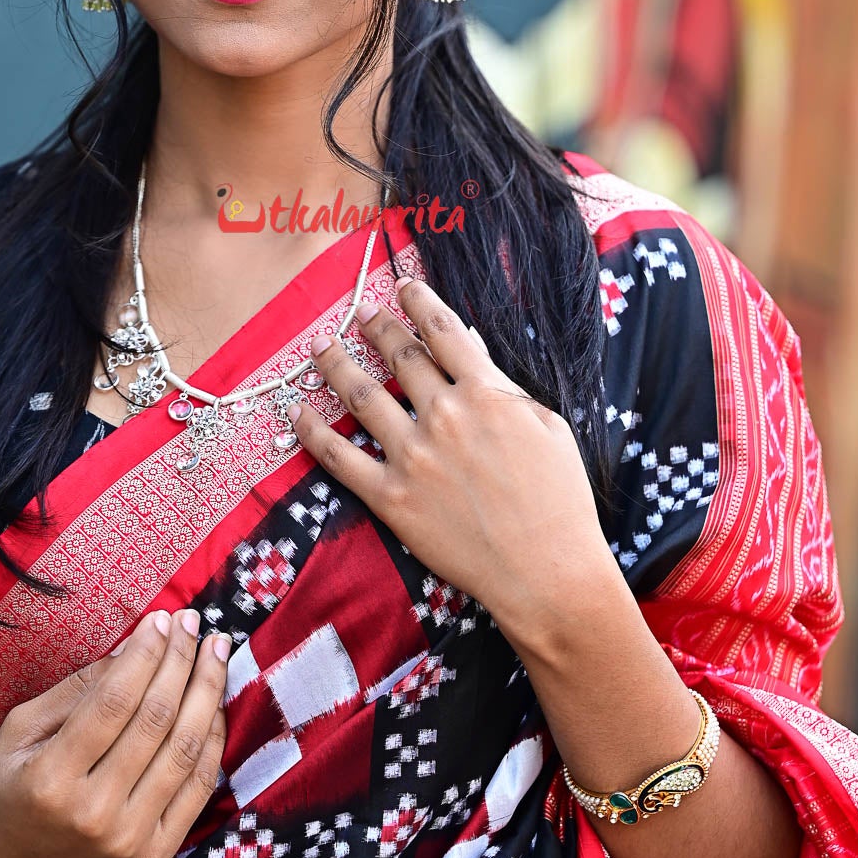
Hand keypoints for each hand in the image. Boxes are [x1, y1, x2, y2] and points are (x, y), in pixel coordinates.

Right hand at [0, 608, 228, 857]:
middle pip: (156, 720)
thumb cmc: (7, 793)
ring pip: (185, 751)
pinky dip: (213, 741)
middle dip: (181, 662)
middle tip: (194, 623)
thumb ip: (74, 690)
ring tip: (215, 652)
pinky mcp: (154, 856)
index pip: (114, 702)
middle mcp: (95, 813)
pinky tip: (214, 704)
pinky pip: (199, 789)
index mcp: (51, 779)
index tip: (163, 619)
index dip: (145, 654)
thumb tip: (133, 648)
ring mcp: (129, 839)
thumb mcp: (18, 732)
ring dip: (206, 693)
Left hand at [288, 278, 618, 647]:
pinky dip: (312, 432)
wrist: (546, 570)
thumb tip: (474, 356)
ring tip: (320, 347)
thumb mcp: (548, 427)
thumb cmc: (560, 500)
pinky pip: (339, 458)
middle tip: (359, 313)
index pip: (444, 331)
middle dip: (376, 328)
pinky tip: (297, 411)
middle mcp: (444, 415)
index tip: (403, 287)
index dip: (420, 303)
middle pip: (399, 356)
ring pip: (361, 396)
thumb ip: (507, 389)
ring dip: (336, 365)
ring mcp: (413, 456)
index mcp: (486, 393)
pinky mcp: (391, 497)